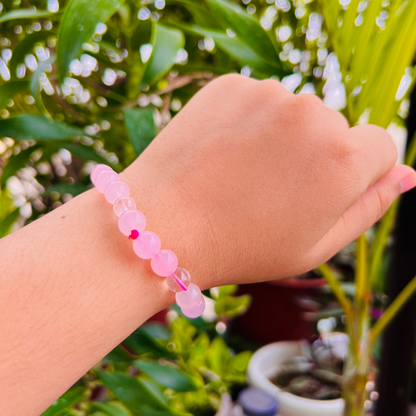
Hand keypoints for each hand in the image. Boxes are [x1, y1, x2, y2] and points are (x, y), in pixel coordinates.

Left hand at [124, 74, 415, 288]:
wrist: (161, 225)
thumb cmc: (240, 247)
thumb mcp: (314, 246)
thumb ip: (368, 207)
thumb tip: (406, 174)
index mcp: (344, 161)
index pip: (381, 147)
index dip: (353, 174)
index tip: (318, 191)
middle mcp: (313, 115)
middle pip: (336, 129)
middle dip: (314, 156)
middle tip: (269, 192)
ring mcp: (269, 94)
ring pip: (294, 113)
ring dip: (278, 138)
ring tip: (241, 175)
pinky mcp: (231, 84)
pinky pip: (256, 100)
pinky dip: (247, 123)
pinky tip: (222, 154)